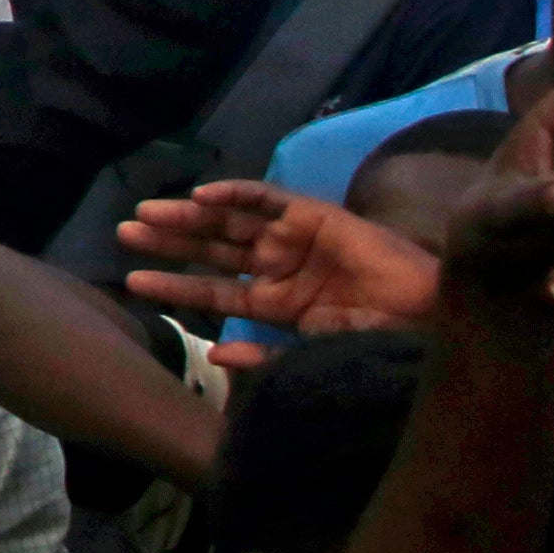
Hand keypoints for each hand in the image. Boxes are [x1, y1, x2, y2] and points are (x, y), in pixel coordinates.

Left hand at [115, 178, 439, 364]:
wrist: (431, 319)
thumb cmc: (379, 341)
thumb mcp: (315, 355)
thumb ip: (268, 357)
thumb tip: (217, 359)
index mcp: (276, 302)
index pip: (213, 293)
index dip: (174, 287)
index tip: (132, 283)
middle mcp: (279, 267)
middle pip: (211, 251)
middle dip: (169, 242)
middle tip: (122, 233)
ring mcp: (295, 239)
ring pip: (229, 222)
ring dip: (188, 215)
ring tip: (146, 213)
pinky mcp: (315, 215)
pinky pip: (267, 199)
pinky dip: (235, 194)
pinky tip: (202, 196)